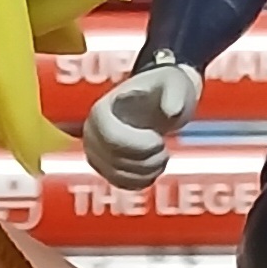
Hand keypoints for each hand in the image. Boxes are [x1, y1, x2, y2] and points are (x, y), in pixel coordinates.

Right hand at [81, 61, 200, 186]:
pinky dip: (143, 180)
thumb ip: (174, 94)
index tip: (158, 139)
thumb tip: (172, 111)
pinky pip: (122, 184)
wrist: (157, 99)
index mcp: (101, 110)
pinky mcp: (106, 169)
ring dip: (147, 171)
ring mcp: (97, 153)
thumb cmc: (163, 87)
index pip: (112, 139)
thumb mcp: (174, 84)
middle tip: (163, 148)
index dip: (139, 146)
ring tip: (162, 155)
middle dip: (146, 159)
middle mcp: (92, 133)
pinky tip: (155, 167)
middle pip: (115, 160)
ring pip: (119, 176)